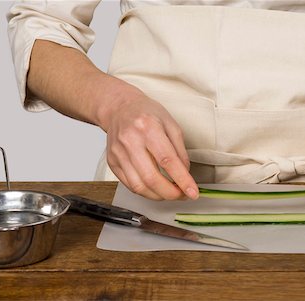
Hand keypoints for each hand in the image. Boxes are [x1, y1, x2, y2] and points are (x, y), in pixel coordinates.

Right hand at [98, 82, 198, 200]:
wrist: (119, 108)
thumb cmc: (146, 113)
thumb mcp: (170, 124)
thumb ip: (180, 150)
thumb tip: (185, 174)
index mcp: (148, 128)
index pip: (168, 161)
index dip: (182, 180)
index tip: (193, 192)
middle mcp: (130, 141)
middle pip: (151, 178)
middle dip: (171, 193)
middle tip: (183, 194)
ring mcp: (118, 153)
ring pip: (139, 186)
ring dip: (158, 196)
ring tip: (170, 193)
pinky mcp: (112, 162)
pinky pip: (130, 185)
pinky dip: (146, 192)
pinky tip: (156, 188)